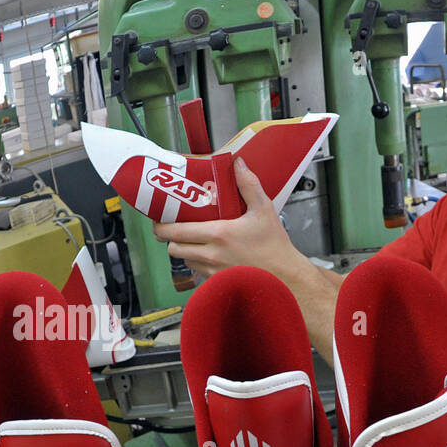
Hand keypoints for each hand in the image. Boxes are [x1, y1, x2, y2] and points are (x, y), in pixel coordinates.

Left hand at [152, 157, 297, 280]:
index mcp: (219, 234)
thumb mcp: (265, 210)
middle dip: (170, 238)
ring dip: (185, 250)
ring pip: (185, 260)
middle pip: (174, 248)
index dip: (161, 226)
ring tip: (193, 240)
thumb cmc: (275, 247)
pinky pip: (198, 272)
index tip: (160, 219)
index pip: (175, 232)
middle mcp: (212, 254)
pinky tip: (209, 254)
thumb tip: (237, 164)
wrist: (286, 277)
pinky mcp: (218, 282)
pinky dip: (198, 262)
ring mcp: (214, 271)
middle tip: (174, 228)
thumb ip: (249, 185)